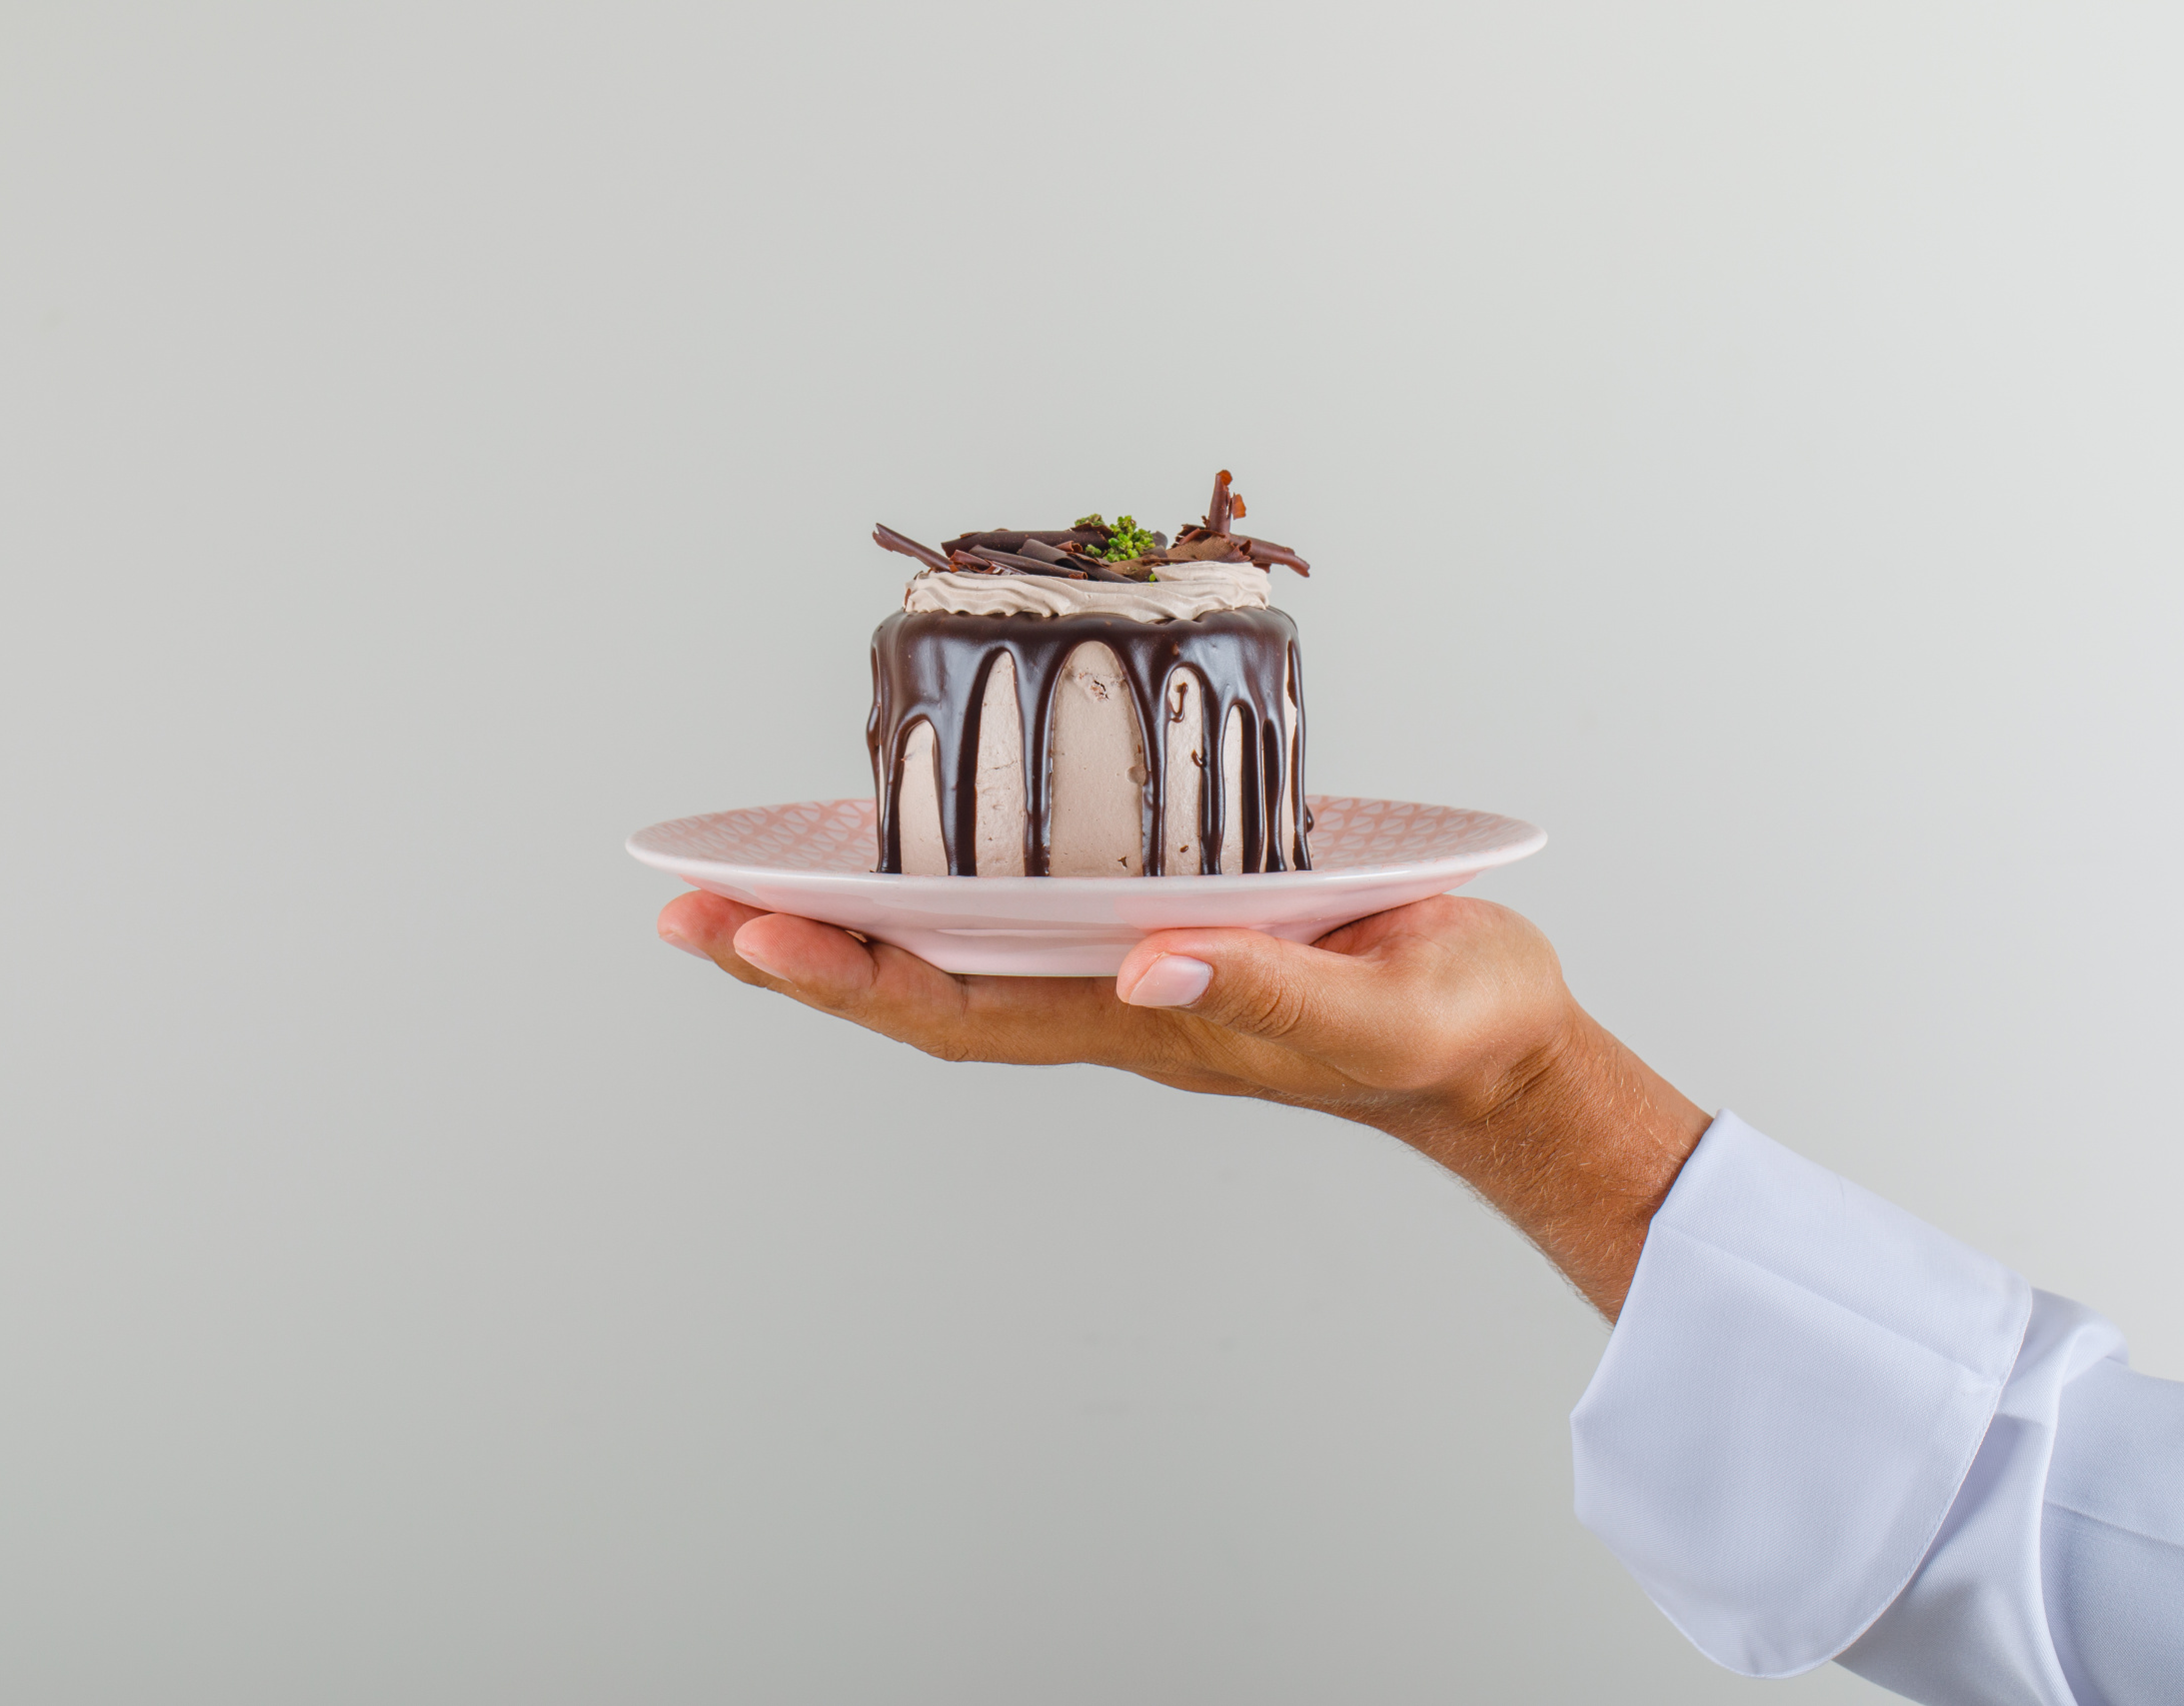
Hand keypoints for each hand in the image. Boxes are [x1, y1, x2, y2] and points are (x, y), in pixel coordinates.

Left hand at [656, 891, 1709, 1317]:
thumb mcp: (1378, 1006)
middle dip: (804, 956)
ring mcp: (1131, 975)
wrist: (1495, 1048)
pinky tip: (903, 859)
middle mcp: (1114, 1003)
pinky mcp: (1166, 932)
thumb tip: (1146, 967)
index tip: (749, 934)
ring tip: (750, 889)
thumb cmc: (1447, 1026)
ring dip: (853, 929)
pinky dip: (942, 892)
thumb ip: (1269, 989)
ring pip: (961, 955)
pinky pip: (1023, 915)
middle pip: (925, 988)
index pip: (962, 1007)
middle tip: (688, 911)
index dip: (849, 976)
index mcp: (1147, 1025)